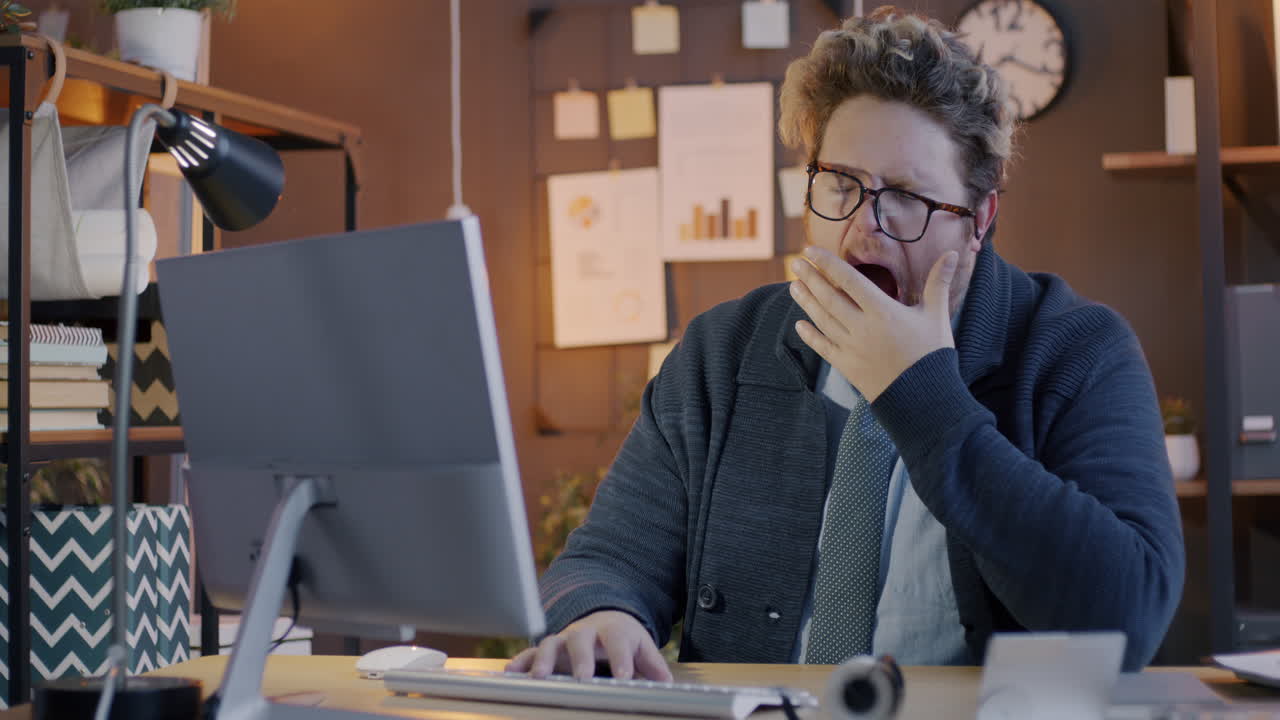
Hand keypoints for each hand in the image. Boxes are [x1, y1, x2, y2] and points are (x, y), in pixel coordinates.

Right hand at [504, 610, 672, 681]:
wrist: (604, 619)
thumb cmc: (623, 638)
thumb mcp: (642, 646)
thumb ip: (653, 664)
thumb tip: (666, 683)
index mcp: (613, 630)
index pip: (618, 641)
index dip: (621, 658)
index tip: (624, 676)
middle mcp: (585, 632)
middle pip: (581, 639)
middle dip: (581, 658)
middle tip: (582, 678)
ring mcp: (564, 639)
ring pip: (551, 644)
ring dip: (543, 660)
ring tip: (539, 678)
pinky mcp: (548, 649)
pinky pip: (530, 652)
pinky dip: (520, 662)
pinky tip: (511, 674)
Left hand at [789, 247, 958, 402]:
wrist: (925, 398)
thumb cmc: (932, 354)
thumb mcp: (937, 315)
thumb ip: (939, 282)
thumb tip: (954, 254)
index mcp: (882, 311)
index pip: (848, 280)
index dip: (828, 263)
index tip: (811, 250)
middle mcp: (862, 327)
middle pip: (829, 297)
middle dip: (810, 278)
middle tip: (795, 262)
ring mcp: (851, 347)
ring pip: (823, 319)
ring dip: (806, 301)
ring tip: (794, 285)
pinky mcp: (847, 366)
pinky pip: (823, 347)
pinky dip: (810, 335)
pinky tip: (799, 325)